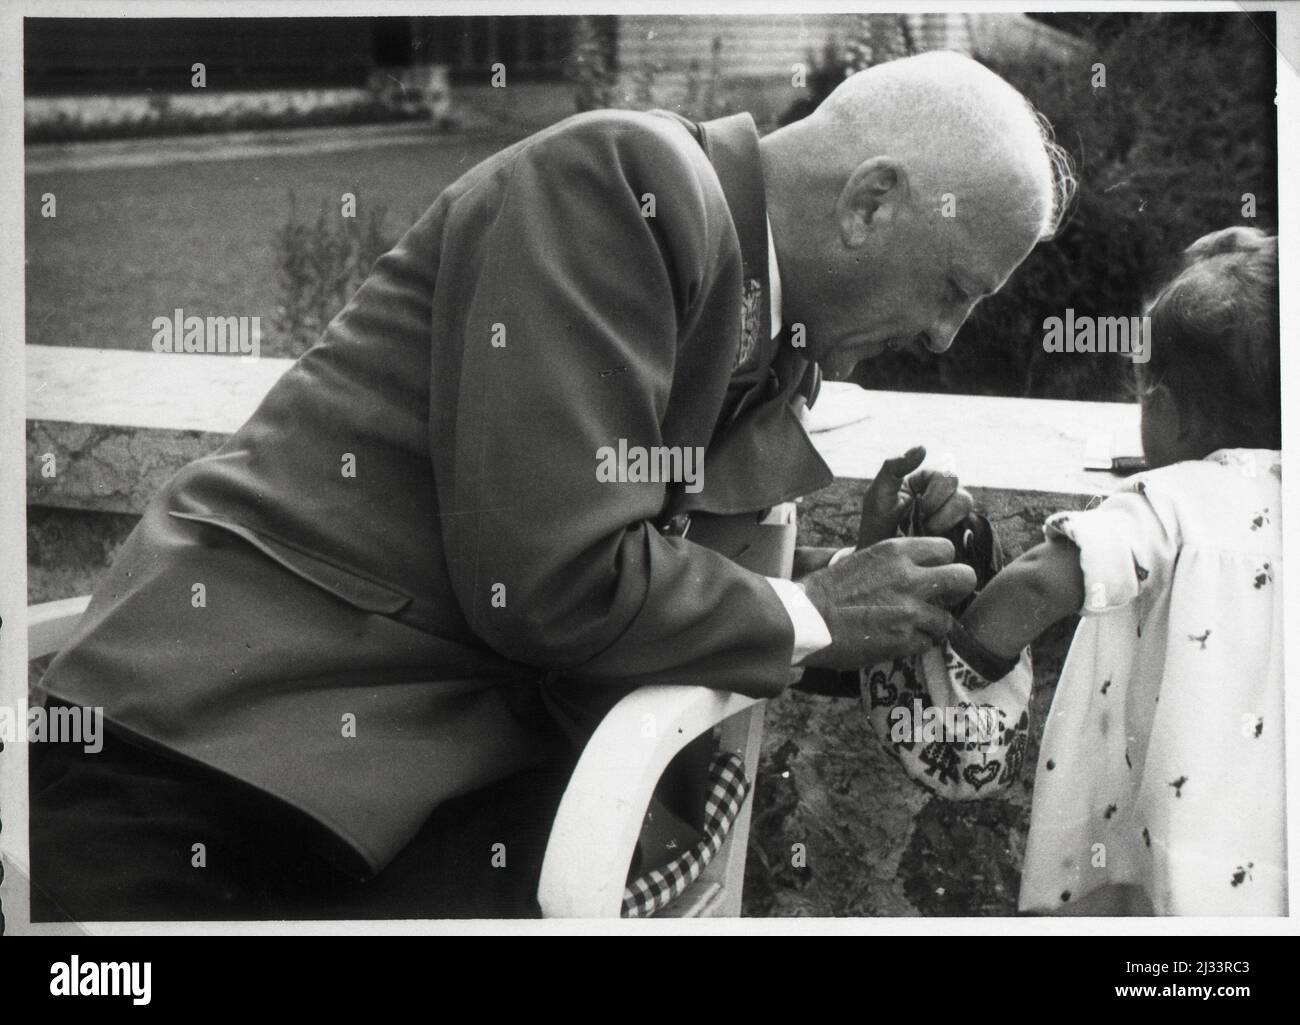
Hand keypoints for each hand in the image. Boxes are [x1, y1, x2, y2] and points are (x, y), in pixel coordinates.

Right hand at [798, 536, 976, 668]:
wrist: (806, 620)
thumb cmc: (829, 589)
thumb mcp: (865, 558)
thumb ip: (897, 562)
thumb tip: (922, 570)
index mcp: (896, 551)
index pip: (947, 549)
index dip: (942, 563)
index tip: (933, 573)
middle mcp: (909, 578)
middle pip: (965, 578)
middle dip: (957, 590)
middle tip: (941, 599)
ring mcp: (909, 611)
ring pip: (947, 620)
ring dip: (932, 625)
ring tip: (912, 626)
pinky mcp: (903, 641)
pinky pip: (927, 644)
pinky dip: (915, 645)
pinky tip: (896, 640)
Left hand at [857, 445, 973, 547]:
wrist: (880, 563)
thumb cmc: (876, 526)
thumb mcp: (878, 495)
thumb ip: (893, 467)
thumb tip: (923, 447)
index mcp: (923, 481)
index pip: (945, 474)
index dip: (935, 491)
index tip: (917, 506)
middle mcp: (941, 495)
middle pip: (959, 489)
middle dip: (939, 507)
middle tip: (921, 521)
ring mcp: (951, 515)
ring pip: (966, 505)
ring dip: (945, 521)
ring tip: (925, 532)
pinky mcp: (958, 534)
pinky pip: (971, 528)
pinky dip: (952, 534)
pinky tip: (934, 541)